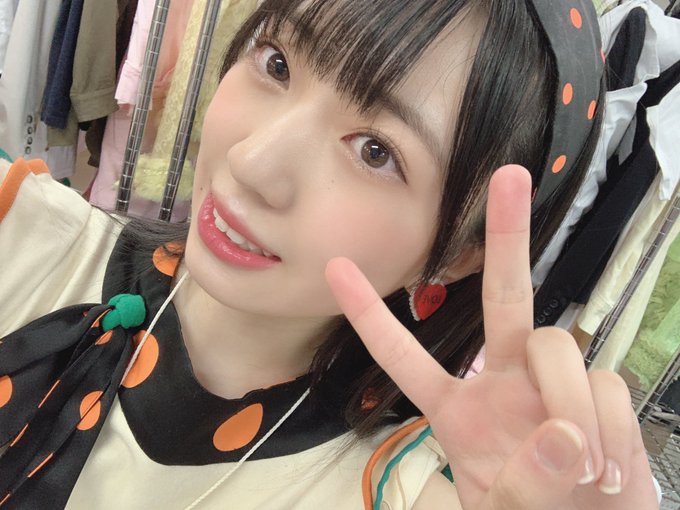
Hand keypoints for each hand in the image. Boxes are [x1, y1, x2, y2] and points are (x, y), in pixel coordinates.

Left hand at [325, 165, 657, 508]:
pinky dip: (610, 428)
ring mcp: (551, 383)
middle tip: (509, 177)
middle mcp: (503, 381)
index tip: (338, 268)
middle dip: (505, 238)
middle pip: (503, 297)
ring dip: (572, 403)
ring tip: (585, 467)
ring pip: (558, 346)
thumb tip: (563, 435)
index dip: (371, 317)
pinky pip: (606, 384)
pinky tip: (607, 467)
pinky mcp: (600, 391)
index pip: (404, 356)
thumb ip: (523, 486)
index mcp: (458, 410)